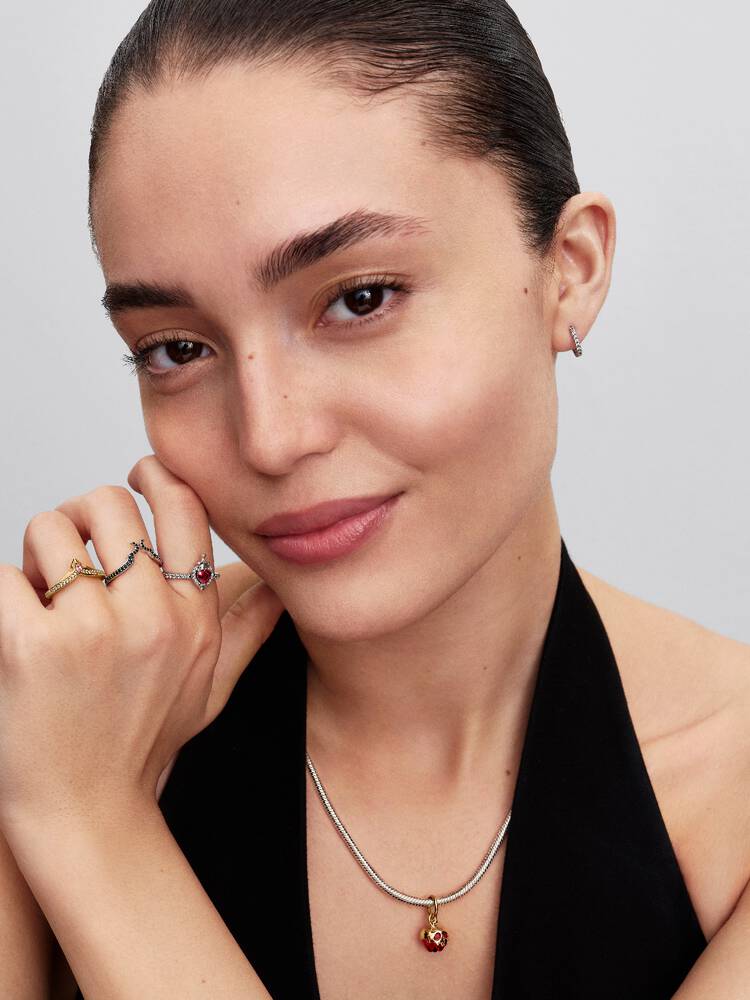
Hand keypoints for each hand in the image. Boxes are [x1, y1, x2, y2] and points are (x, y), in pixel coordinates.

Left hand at [0, 455, 283, 828]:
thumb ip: (248, 632)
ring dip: (36, 558)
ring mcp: (93, 631)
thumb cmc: (140, 749)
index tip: (138, 474)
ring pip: (49, 531)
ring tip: (38, 600)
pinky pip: (3, 577)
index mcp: (193, 618)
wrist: (86, 816)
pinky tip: (14, 630)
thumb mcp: (210, 690)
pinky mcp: (31, 646)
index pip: (183, 509)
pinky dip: (3, 596)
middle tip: (68, 560)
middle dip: (79, 520)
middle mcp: (152, 617)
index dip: (157, 477)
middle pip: (107, 504)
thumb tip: (281, 591)